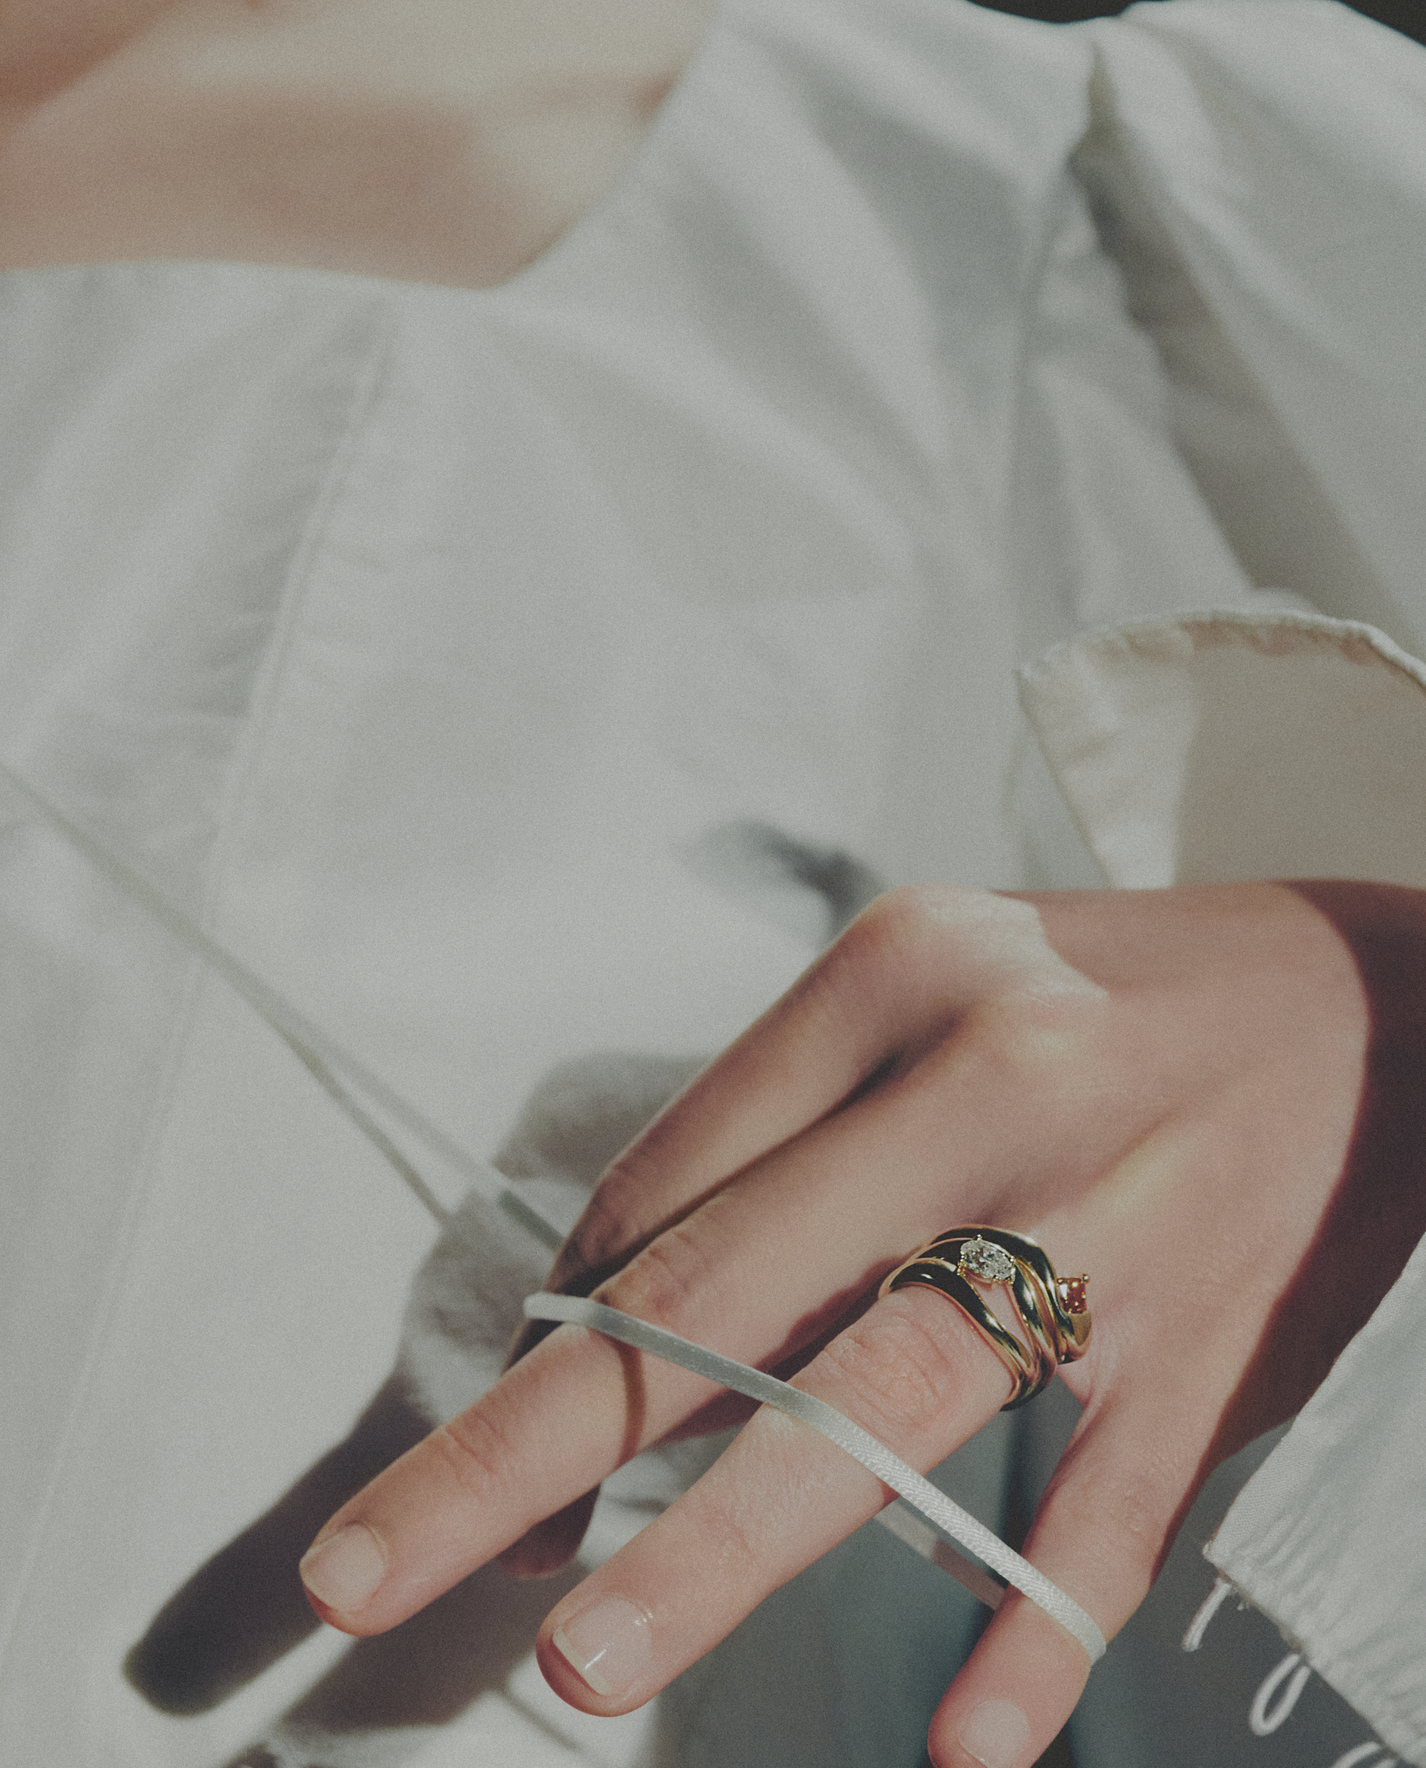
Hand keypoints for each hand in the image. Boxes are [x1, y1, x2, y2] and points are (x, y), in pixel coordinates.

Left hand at [297, 880, 1425, 1766]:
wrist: (1368, 998)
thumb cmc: (1109, 991)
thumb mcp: (935, 978)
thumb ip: (783, 1117)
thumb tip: (614, 1284)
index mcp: (895, 975)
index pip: (672, 1180)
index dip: (554, 1325)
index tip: (487, 1433)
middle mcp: (988, 1080)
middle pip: (725, 1288)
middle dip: (532, 1442)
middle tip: (374, 1572)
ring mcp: (1109, 1218)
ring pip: (890, 1395)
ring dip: (728, 1544)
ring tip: (586, 1666)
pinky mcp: (1218, 1338)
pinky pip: (1113, 1503)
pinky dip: (1029, 1629)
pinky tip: (962, 1746)